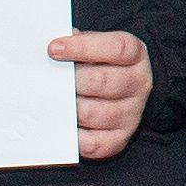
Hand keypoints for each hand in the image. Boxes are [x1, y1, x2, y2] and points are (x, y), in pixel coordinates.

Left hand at [53, 29, 154, 159]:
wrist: (120, 91)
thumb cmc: (99, 66)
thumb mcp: (93, 47)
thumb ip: (75, 43)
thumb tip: (47, 46)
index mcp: (134, 55)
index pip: (116, 48)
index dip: (83, 47)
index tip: (53, 49)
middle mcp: (138, 84)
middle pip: (102, 81)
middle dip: (71, 81)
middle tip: (48, 80)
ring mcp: (131, 113)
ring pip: (94, 113)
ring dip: (68, 108)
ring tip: (52, 102)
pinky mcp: (120, 139)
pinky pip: (93, 143)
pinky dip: (72, 135)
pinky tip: (62, 124)